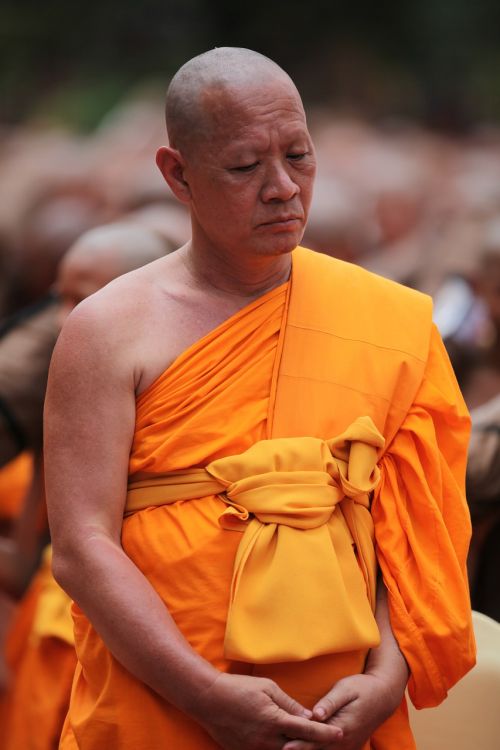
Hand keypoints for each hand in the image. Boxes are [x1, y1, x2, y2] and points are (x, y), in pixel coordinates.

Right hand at [192, 672, 342, 749]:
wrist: (208, 699)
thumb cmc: (239, 687)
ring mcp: (255, 749)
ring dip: (296, 748)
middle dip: (314, 746)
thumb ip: (289, 704)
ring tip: (309, 744)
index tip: (340, 734)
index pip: (306, 730)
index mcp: (274, 720)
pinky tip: (285, 744)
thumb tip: (308, 716)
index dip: (324, 733)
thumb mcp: (267, 688)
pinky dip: (278, 749)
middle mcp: (266, 740)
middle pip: (297, 748)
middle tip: (329, 742)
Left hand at [282, 672, 401, 749]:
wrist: (383, 696)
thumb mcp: (346, 689)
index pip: (317, 738)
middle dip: (301, 749)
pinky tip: (306, 746)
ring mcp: (348, 745)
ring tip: (290, 748)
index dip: (300, 743)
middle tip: (283, 748)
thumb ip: (330, 702)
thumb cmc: (362, 688)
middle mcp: (345, 741)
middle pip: (319, 749)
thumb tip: (315, 714)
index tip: (285, 745)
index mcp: (343, 727)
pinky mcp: (349, 745)